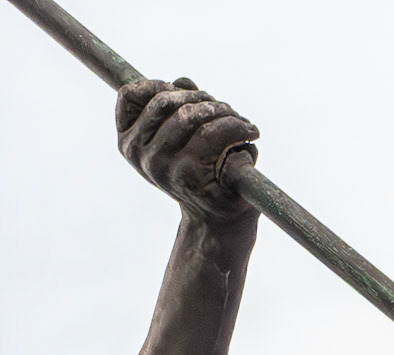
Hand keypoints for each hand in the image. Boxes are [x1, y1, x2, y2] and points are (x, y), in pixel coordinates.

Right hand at [116, 78, 259, 226]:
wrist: (220, 218)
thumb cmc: (202, 172)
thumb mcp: (180, 137)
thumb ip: (177, 104)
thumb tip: (183, 82)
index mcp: (129, 143)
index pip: (130, 95)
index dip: (159, 84)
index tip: (185, 91)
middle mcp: (140, 154)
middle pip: (167, 100)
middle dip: (201, 97)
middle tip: (226, 109)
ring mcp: (162, 165)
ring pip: (191, 114)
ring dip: (224, 111)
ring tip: (242, 123)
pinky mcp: (189, 173)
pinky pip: (212, 133)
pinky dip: (235, 127)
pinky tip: (249, 132)